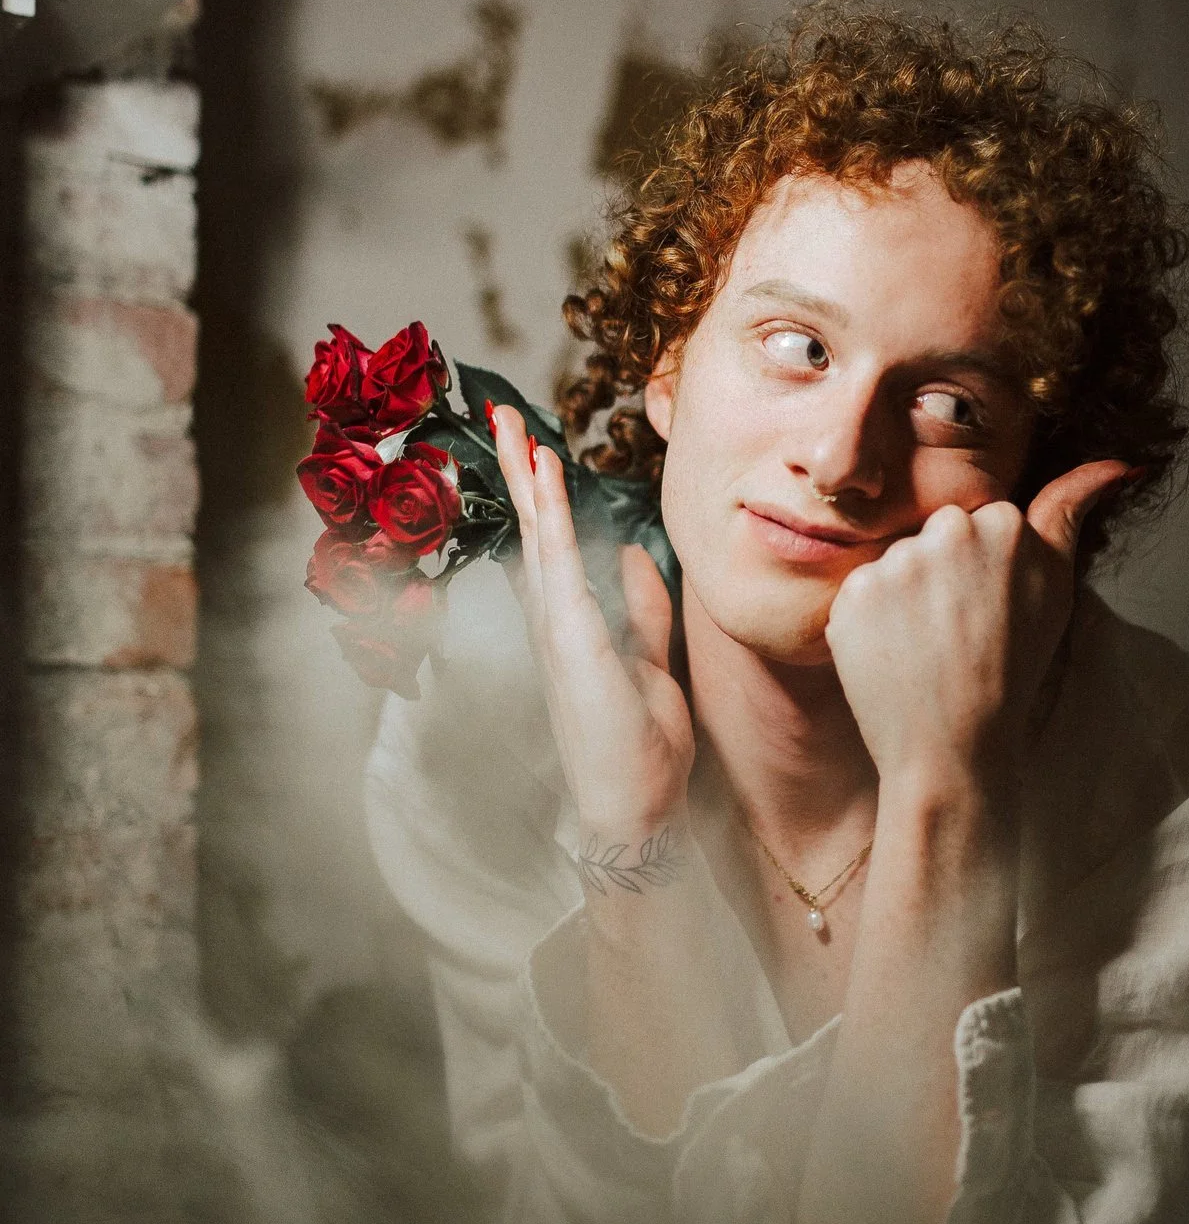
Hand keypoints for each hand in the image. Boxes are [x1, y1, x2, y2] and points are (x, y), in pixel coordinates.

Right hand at [493, 406, 693, 841]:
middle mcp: (552, 621)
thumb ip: (641, 609)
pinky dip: (550, 513)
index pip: (548, 545)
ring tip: (515, 426)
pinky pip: (559, 561)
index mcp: (568, 625)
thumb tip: (636, 555)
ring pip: (536, 535)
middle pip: (530, 530)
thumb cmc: (638, 748)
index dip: (539, 495)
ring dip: (527, 478)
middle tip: (504, 415)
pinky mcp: (572, 638)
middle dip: (519, 471)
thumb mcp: (650, 662)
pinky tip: (547, 474)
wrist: (634, 808)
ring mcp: (557, 628)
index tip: (533, 447)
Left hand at [824, 460, 1130, 799]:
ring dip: (907, 596)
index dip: (983, 568)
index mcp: (1001, 523)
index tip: (989, 605)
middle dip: (944, 572)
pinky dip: (872, 621)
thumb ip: (1070, 512)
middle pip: (937, 533)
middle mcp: (945, 532)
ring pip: (898, 562)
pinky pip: (860, 592)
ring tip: (927, 645)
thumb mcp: (1056, 589)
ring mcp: (893, 564)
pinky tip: (895, 653)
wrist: (953, 746)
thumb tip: (1117, 462)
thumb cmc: (1012, 670)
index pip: (980, 521)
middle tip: (958, 628)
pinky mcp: (850, 596)